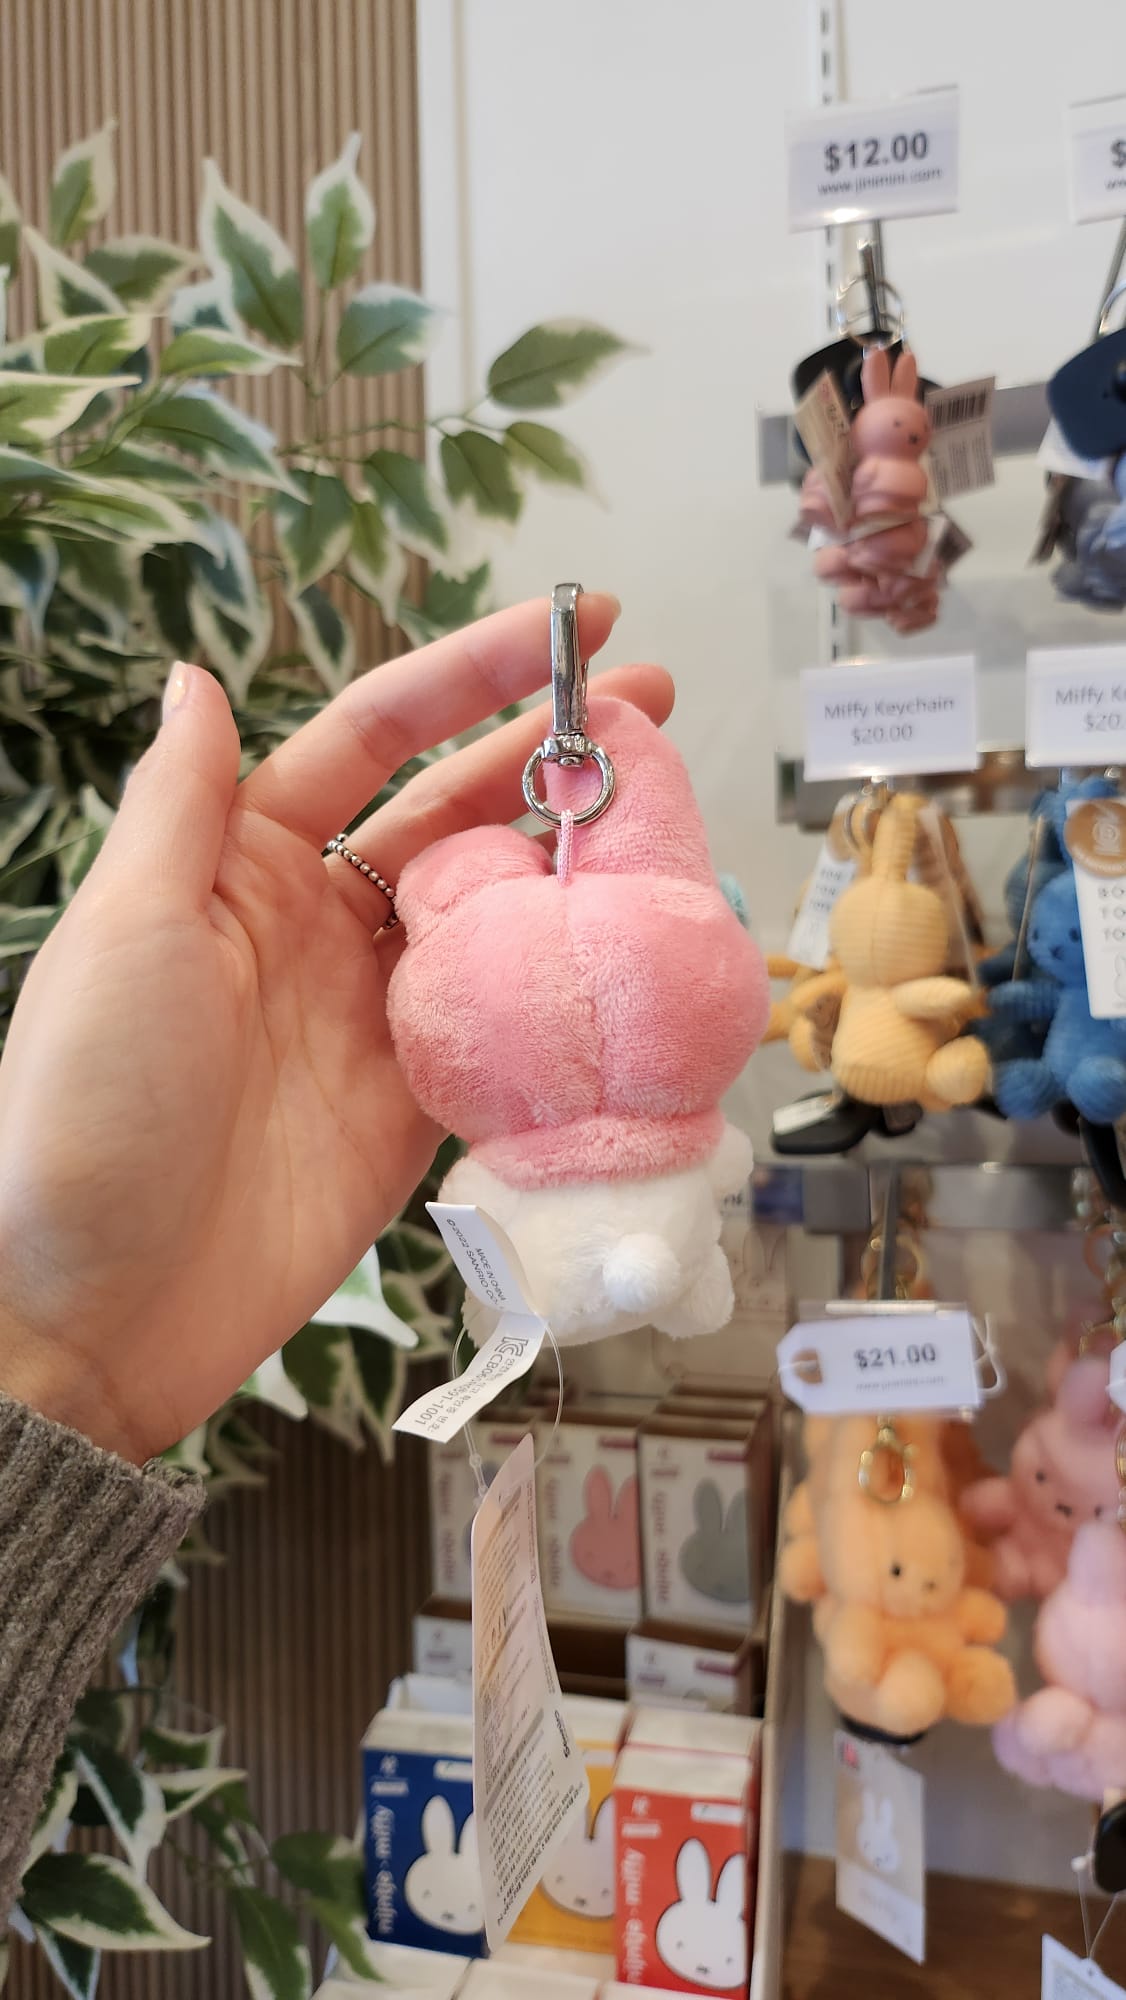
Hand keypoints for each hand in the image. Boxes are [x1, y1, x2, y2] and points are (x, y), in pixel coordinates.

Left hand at [0, 598, 672, 1462]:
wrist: (93, 1314)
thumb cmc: (86, 1111)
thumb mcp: (126, 935)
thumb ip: (180, 808)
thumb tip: (198, 679)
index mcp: (239, 864)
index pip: (374, 738)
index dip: (471, 673)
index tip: (569, 623)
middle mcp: (316, 927)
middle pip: (455, 812)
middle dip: (551, 752)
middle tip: (654, 703)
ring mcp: (373, 1019)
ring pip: (495, 913)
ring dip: (571, 862)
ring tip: (664, 814)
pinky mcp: (416, 1110)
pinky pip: (504, 1029)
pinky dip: (564, 987)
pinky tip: (627, 948)